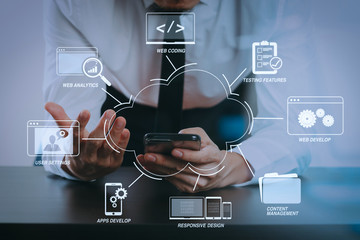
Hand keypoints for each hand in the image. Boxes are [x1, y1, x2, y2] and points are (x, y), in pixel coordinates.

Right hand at [45, 102, 129, 180]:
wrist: (86, 173)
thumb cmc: (79, 148)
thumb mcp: (69, 135)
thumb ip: (61, 118)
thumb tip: (48, 103)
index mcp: (74, 148)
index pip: (75, 136)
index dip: (80, 124)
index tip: (85, 111)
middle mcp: (87, 156)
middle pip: (94, 142)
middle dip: (102, 127)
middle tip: (110, 111)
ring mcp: (101, 162)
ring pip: (108, 147)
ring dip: (115, 133)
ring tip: (121, 119)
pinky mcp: (113, 164)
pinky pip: (119, 152)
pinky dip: (123, 142)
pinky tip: (125, 131)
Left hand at [138, 127, 252, 191]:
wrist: (220, 170)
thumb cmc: (209, 151)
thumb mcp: (206, 138)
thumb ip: (193, 134)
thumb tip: (178, 136)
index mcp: (213, 157)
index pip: (201, 157)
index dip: (187, 154)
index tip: (174, 151)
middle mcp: (208, 172)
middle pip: (183, 167)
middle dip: (163, 161)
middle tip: (149, 155)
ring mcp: (199, 183)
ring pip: (176, 175)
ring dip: (158, 168)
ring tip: (146, 160)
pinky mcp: (190, 189)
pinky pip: (173, 181)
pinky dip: (160, 173)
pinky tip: (151, 167)